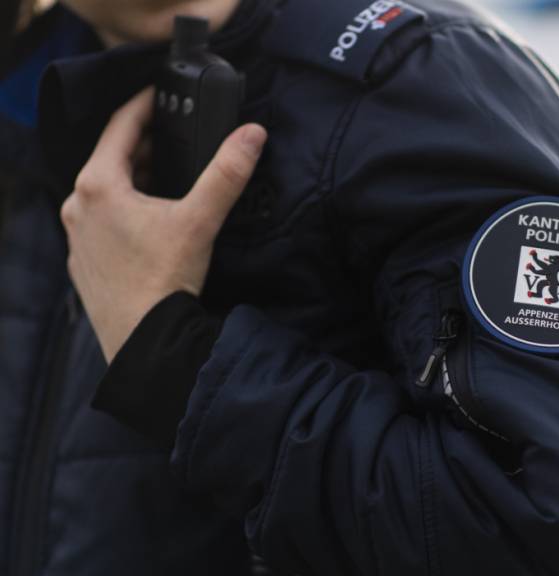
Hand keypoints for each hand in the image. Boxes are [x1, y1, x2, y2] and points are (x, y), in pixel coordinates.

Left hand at [61, 87, 265, 361]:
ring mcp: (77, 236)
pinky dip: (127, 212)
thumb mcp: (201, 219)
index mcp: (98, 186)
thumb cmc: (164, 281)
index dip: (144, 105)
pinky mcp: (84, 262)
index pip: (120, 126)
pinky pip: (103, 223)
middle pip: (113, 159)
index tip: (161, 92)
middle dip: (147, 146)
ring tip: (172, 179)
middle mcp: (77, 206)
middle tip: (179, 137)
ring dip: (137, 180)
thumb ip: (227, 173)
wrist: (144, 342)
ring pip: (107, 192)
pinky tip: (155, 225)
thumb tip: (252, 134)